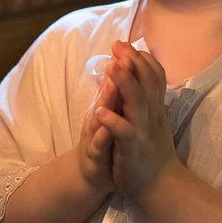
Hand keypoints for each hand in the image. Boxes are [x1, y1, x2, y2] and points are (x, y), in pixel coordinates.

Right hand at [77, 66, 120, 194]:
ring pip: (99, 114)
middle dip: (115, 75)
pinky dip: (101, 134)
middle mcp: (99, 117)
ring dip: (105, 98)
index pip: (114, 82)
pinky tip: (106, 125)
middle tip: (121, 56)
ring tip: (111, 83)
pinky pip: (98, 144)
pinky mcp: (94, 155)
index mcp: (107, 107)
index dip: (122, 64)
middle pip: (107, 93)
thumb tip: (120, 64)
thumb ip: (113, 91)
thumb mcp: (111, 114)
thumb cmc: (105, 141)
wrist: (92, 177)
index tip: (128, 45)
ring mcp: (95, 135)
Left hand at [96, 41, 181, 198]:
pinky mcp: (132, 148)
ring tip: (112, 66)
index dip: (140, 57)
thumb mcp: (152, 120)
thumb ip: (147, 98)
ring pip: (137, 102)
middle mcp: (152, 115)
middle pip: (146, 81)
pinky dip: (112, 121)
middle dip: (132, 60)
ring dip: (125, 82)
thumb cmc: (151, 150)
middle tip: (118, 44)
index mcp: (155, 107)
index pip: (154, 75)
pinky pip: (123, 132)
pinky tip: (99, 110)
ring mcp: (143, 130)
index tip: (125, 43)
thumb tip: (139, 75)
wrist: (160, 186)